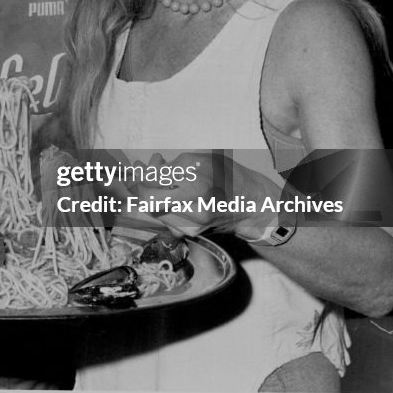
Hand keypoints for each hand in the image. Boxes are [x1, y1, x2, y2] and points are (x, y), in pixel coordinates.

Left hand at [126, 151, 280, 238]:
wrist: (253, 206)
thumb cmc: (229, 177)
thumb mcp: (204, 160)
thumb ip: (175, 164)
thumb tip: (149, 167)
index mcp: (198, 178)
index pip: (155, 177)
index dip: (146, 169)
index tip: (147, 162)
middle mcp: (194, 202)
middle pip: (148, 197)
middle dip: (139, 185)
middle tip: (142, 174)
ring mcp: (191, 221)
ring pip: (152, 209)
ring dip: (148, 194)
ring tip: (158, 182)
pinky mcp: (189, 232)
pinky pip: (163, 217)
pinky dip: (160, 206)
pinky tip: (168, 195)